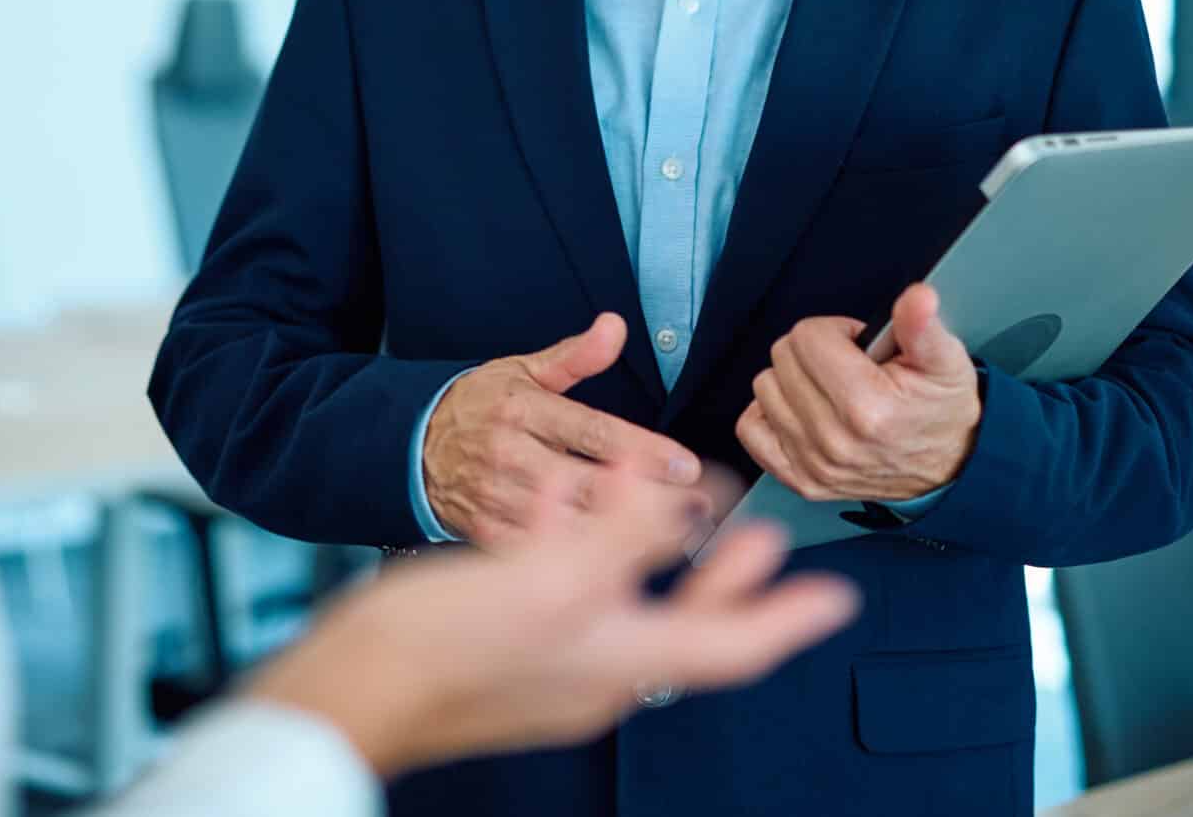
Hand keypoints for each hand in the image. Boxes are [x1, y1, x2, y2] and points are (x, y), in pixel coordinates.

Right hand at [244, 468, 859, 777]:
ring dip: (659, 552)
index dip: (787, 616)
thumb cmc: (449, 642)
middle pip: (687, 622)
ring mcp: (555, 666)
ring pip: (632, 604)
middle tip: (764, 538)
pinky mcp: (514, 650)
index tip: (837, 595)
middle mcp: (598, 673)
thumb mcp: (552, 575)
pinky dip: (592, 553)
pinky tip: (569, 508)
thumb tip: (684, 507)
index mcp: (620, 661)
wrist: (355, 686)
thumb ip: (626, 537)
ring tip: (678, 507)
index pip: (730, 643)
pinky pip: (577, 599)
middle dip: (727, 575)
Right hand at [423, 312, 703, 545]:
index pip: (595, 431)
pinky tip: (620, 566)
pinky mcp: (487, 533)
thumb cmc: (478, 406)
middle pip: (589, 484)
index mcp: (523, 409)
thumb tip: (616, 326)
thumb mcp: (522, 371)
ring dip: (625, 536)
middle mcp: (511, 455)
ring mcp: (498, 498)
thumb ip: (575, 356)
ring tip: (677, 537)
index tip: (688, 467)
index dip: (645, 452)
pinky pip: (537, 553)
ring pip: (567, 524)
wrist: (408, 446)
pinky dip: (578, 563)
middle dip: (649, 501)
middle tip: (700, 508)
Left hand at [734, 283, 981, 504]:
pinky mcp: (801, 480)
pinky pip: (751, 430)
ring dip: (793, 379)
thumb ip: (923, 326)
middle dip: (814, 350)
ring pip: (765, 388)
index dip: (836, 330)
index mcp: (867, 407)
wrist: (950, 467)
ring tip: (831, 387)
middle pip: (783, 358)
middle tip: (849, 365)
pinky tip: (800, 407)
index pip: (808, 336)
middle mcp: (834, 440)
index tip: (858, 345)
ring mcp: (814, 464)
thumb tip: (918, 297)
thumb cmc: (941, 412)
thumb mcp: (945, 362)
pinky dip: (769, 412)